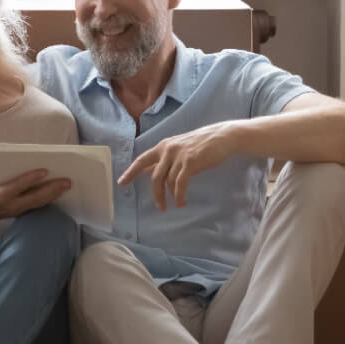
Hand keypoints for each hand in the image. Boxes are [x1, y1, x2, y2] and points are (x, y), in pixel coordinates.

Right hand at [0, 163, 71, 226]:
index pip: (18, 186)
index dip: (31, 179)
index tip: (45, 171)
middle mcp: (10, 205)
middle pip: (35, 197)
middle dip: (52, 189)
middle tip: (67, 181)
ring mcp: (15, 211)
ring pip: (38, 204)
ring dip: (53, 195)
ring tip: (66, 187)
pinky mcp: (18, 214)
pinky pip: (35, 207)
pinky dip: (47, 201)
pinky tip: (56, 195)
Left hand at [118, 124, 234, 209]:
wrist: (222, 137)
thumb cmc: (201, 144)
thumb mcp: (179, 149)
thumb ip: (165, 160)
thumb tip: (150, 172)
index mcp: (163, 146)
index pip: (142, 160)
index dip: (131, 172)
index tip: (121, 183)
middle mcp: (168, 149)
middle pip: (155, 176)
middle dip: (156, 194)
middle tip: (160, 206)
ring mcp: (179, 155)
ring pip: (168, 181)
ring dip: (171, 196)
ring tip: (176, 204)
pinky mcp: (190, 162)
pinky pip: (180, 183)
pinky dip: (179, 195)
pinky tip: (181, 201)